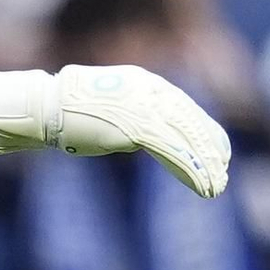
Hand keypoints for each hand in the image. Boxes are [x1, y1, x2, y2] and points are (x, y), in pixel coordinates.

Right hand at [0, 66, 231, 198]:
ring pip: (187, 138)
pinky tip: (203, 186)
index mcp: (144, 83)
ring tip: (216, 186)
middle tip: (223, 170)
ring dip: (204, 165)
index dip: (202, 130)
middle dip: (209, 148)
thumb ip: (128, 116)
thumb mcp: (105, 107)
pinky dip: (191, 170)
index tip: (216, 148)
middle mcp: (151, 91)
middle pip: (191, 121)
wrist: (47, 107)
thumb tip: (137, 135)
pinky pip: (174, 150)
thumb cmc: (65, 110)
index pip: (183, 107)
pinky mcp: (138, 127)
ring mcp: (145, 108)